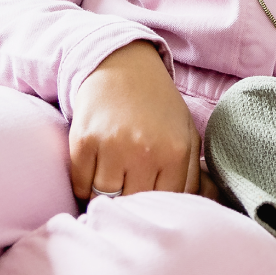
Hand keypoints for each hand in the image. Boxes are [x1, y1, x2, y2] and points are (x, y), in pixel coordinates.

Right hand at [69, 41, 201, 199]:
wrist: (121, 65)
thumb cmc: (157, 105)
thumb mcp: (187, 133)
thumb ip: (194, 175)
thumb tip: (194, 209)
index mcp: (174, 152)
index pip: (164, 204)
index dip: (155, 208)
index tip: (148, 204)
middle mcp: (143, 151)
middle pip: (133, 204)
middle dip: (131, 204)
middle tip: (128, 195)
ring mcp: (111, 146)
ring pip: (104, 199)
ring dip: (106, 197)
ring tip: (111, 184)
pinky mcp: (83, 141)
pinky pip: (80, 185)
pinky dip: (84, 186)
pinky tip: (94, 172)